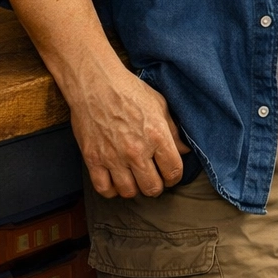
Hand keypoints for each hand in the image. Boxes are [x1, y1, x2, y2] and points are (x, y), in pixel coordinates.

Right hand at [67, 66, 190, 198]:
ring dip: (135, 189)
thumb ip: (174, 131)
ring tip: (136, 180)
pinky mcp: (93, 160)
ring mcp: (113, 157)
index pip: (173, 171)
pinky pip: (104, 189)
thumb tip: (184, 150)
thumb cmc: (130, 91)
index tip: (171, 176)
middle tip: (154, 179)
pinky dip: (111, 190)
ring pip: (129, 192)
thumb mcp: (160, 105)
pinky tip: (116, 181)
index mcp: (157, 136)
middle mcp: (137, 151)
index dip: (175, 177)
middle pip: (152, 187)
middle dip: (157, 186)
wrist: (96, 85)